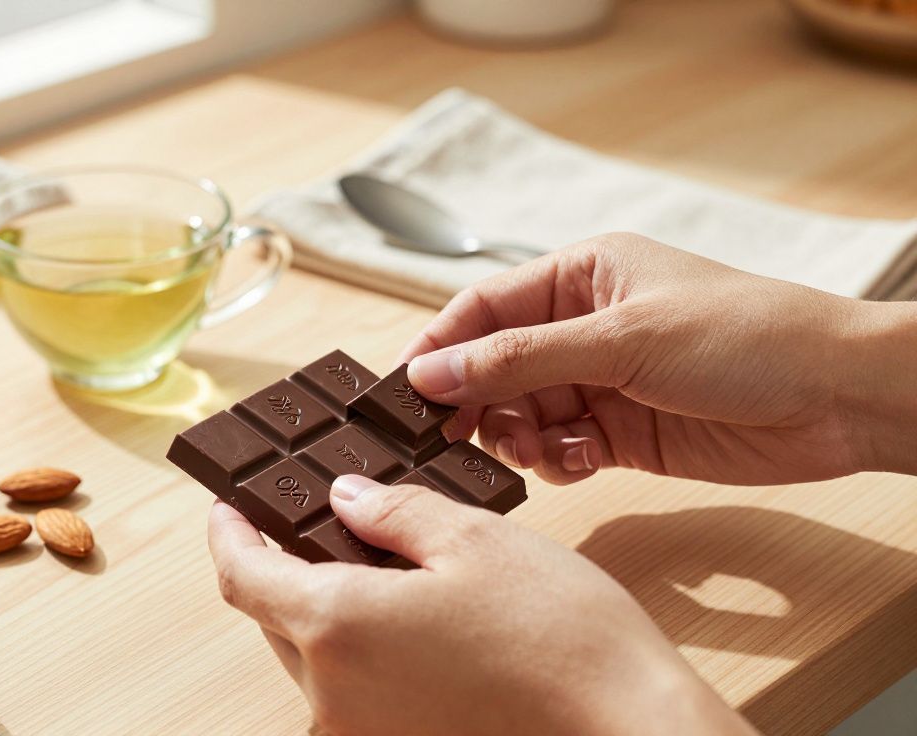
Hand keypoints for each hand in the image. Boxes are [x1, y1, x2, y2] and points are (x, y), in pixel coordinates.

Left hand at [208, 477, 756, 735]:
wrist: (630, 730)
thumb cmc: (561, 636)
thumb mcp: (474, 540)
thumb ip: (394, 513)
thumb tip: (346, 498)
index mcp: (337, 628)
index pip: (241, 576)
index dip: (228, 534)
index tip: (228, 507)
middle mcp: (333, 695)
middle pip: (275, 620)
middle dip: (286, 568)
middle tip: (319, 523)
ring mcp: (363, 734)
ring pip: (314, 659)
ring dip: (327, 613)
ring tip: (379, 567)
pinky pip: (351, 694)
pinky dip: (360, 652)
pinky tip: (410, 623)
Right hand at [400, 233, 916, 485]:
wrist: (837, 399)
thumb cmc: (745, 336)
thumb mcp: (621, 339)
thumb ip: (519, 359)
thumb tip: (429, 374)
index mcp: (579, 277)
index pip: (482, 308)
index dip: (438, 347)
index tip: (401, 392)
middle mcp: (583, 327)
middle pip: (493, 366)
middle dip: (475, 402)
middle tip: (453, 438)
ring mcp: (601, 382)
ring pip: (521, 413)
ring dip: (518, 436)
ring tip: (539, 448)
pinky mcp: (622, 434)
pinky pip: (559, 449)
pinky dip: (556, 461)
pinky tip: (580, 462)